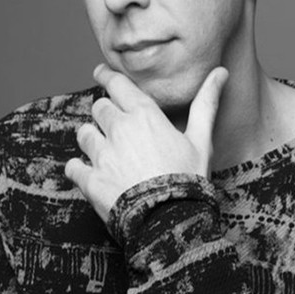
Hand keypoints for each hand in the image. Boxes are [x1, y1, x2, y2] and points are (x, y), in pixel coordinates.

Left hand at [65, 65, 227, 223]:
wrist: (171, 221)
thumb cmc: (189, 180)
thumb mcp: (202, 140)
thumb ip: (206, 104)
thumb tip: (221, 72)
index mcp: (144, 116)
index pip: (117, 84)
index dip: (107, 76)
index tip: (101, 72)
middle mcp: (118, 130)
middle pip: (99, 107)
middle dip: (105, 112)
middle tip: (112, 122)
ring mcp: (102, 155)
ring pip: (83, 133)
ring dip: (91, 138)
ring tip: (103, 149)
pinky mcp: (90, 180)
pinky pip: (73, 166)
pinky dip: (79, 168)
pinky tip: (88, 172)